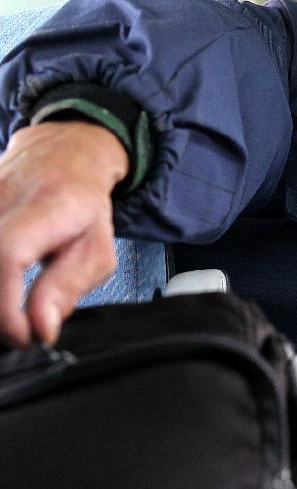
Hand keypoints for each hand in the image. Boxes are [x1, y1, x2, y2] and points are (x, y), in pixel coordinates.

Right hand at [0, 122, 128, 345]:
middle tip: (16, 329)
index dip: (7, 305)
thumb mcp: (96, 250)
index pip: (9, 254)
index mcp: (48, 206)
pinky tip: (4, 287)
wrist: (64, 154)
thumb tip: (42, 328)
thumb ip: (67, 289)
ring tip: (10, 311)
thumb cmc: (84, 205)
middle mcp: (5, 197)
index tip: (20, 334)